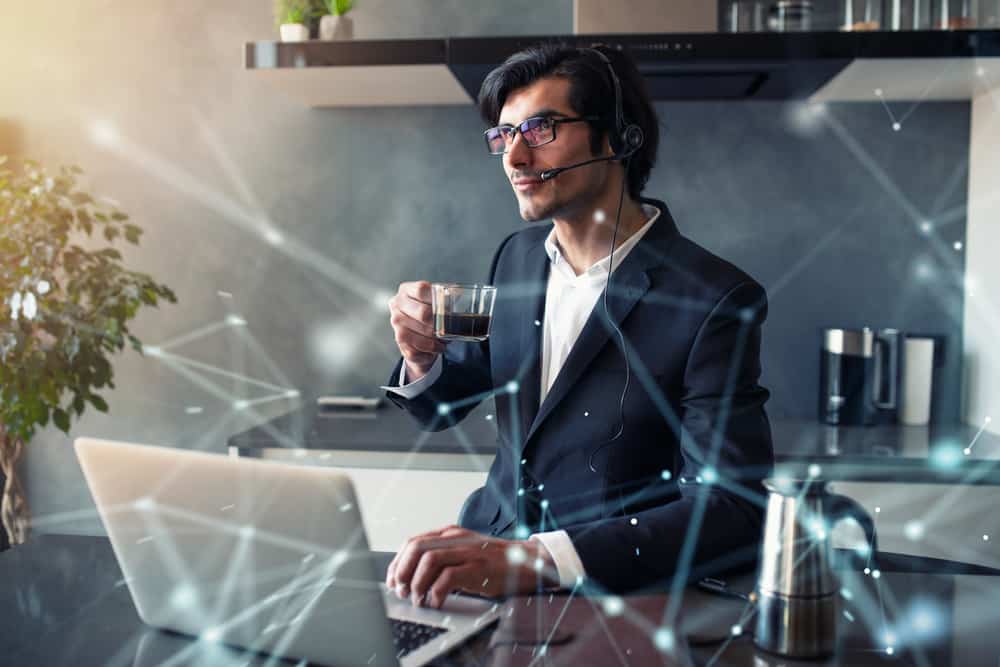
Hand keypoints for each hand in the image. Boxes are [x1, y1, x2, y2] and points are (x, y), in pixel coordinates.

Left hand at [385, 525, 557, 607]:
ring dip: (417, 582)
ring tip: (418, 598)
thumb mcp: (463, 553)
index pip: (413, 542)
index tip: (393, 580)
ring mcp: (467, 551)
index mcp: (449, 534)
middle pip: (417, 548)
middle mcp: (456, 538)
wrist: (525, 561)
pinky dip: (437, 591)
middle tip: (402, 591)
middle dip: (402, 571)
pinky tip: (437, 601)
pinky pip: (449, 577)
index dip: (397, 563)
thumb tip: (412, 577)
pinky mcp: (478, 567)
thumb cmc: (493, 561)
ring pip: (429, 560)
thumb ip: (441, 558)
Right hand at [388, 281, 446, 380]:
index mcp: (406, 290)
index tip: (448, 306)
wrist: (414, 334)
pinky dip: (430, 351)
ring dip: (436, 341)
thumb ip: (444, 298)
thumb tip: (460, 297)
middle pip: (423, 313)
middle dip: (439, 323)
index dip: (437, 298)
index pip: (421, 290)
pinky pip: (417, 349)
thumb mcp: (433, 302)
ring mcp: (396, 323)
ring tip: (443, 341)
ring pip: (421, 334)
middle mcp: (397, 305)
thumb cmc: (427, 315)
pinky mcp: (399, 340)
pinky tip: (435, 349)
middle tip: (448, 328)